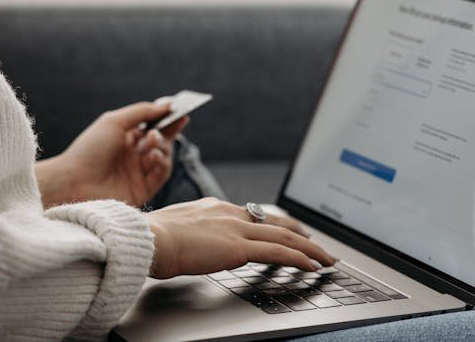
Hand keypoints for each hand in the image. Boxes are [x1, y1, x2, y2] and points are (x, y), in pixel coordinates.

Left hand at [36, 101, 187, 207]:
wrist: (73, 181)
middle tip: (172, 124)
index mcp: (125, 138)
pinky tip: (153, 156)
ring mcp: (137, 173)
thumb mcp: (114, 122)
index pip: (152, 126)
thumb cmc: (90, 148)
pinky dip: (162, 163)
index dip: (167, 119)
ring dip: (163, 146)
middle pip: (161, 141)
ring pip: (164, 157)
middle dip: (168, 131)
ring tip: (152, 142)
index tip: (182, 110)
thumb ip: (142, 112)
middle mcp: (132, 155)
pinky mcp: (142, 190)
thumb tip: (167, 104)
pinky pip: (161, 175)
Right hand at [146, 198, 336, 278]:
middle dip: (299, 233)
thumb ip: (191, 232)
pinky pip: (278, 253)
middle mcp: (229, 213)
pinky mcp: (239, 248)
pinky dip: (300, 259)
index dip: (273, 222)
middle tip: (315, 243)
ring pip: (284, 236)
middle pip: (274, 221)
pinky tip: (312, 267)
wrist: (150, 238)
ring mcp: (236, 229)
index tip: (285, 229)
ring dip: (309, 248)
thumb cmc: (153, 237)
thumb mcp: (175, 227)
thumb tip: (192, 242)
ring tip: (325, 258)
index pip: (252, 214)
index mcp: (213, 207)